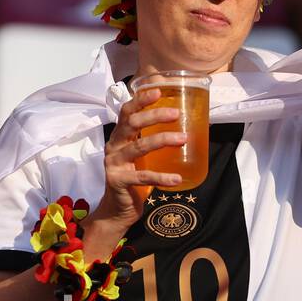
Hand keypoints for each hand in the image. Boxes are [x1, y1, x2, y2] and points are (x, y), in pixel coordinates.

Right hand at [95, 87, 185, 229]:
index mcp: (120, 137)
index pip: (126, 112)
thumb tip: (187, 128)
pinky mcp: (118, 181)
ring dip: (162, 140)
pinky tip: (176, 179)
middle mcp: (114, 146)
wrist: (118, 210)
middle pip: (131, 124)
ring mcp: (114, 164)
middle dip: (154, 115)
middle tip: (176, 113)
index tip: (158, 91)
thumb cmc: (134, 178)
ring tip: (183, 139)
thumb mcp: (142, 156)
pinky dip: (161, 177)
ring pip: (138, 147)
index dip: (140, 100)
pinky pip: (142, 177)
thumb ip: (152, 142)